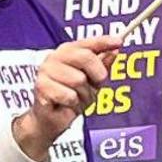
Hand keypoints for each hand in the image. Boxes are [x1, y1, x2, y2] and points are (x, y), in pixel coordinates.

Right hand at [9, 36, 118, 155]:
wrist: (50, 119)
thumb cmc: (69, 97)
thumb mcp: (91, 81)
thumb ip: (101, 65)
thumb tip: (115, 49)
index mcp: (66, 52)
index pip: (87, 43)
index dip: (104, 41)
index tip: (119, 41)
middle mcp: (54, 57)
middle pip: (85, 57)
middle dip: (97, 75)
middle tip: (95, 86)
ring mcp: (46, 71)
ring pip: (78, 80)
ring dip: (83, 95)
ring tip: (76, 99)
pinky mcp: (42, 87)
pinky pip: (69, 95)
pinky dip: (72, 104)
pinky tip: (65, 105)